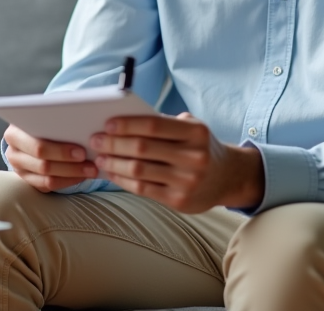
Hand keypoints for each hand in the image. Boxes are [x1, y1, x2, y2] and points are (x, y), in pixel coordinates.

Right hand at [3, 124, 98, 191]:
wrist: (33, 128)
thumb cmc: (43, 119)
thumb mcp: (46, 115)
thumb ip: (58, 119)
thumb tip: (85, 125)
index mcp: (14, 133)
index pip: (38, 147)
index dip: (61, 151)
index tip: (82, 151)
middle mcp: (13, 153)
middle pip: (43, 165)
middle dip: (70, 165)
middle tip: (90, 163)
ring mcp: (19, 169)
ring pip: (47, 178)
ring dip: (72, 174)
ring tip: (90, 170)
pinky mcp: (28, 180)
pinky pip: (48, 186)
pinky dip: (68, 181)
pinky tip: (81, 175)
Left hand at [91, 112, 264, 212]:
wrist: (228, 177)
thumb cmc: (200, 146)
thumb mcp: (191, 128)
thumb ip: (164, 124)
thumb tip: (123, 123)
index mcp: (196, 133)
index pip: (154, 126)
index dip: (127, 124)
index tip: (107, 124)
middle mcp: (194, 157)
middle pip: (143, 148)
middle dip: (114, 144)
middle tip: (95, 140)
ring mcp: (187, 181)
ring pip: (139, 170)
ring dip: (114, 163)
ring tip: (100, 158)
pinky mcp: (179, 201)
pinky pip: (143, 189)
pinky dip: (123, 180)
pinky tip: (112, 173)